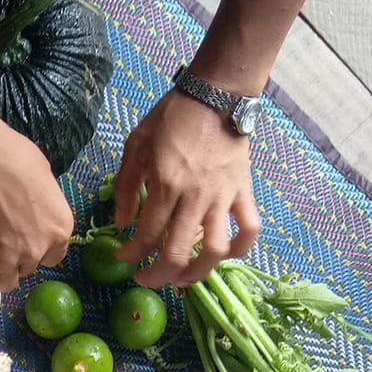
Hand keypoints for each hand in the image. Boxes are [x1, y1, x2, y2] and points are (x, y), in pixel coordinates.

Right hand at [0, 119, 72, 293]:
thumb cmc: (14, 158)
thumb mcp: (45, 179)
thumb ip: (44, 207)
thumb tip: (35, 211)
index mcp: (60, 230)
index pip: (54, 257)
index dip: (39, 249)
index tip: (27, 239)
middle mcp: (38, 251)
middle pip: (29, 268)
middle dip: (18, 257)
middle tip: (2, 237)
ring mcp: (8, 260)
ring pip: (7, 282)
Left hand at [114, 89, 260, 287]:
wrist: (216, 93)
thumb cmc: (172, 117)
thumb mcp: (136, 145)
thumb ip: (125, 187)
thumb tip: (121, 225)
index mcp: (166, 185)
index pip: (146, 236)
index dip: (130, 255)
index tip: (123, 257)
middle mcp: (195, 197)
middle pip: (177, 255)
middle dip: (157, 277)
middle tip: (146, 278)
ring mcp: (222, 197)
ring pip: (215, 251)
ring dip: (197, 273)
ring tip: (183, 278)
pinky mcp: (243, 191)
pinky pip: (249, 228)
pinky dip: (241, 247)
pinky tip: (225, 254)